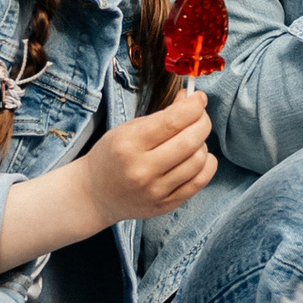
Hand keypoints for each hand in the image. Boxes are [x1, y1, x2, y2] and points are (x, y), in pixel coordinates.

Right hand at [77, 94, 217, 227]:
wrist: (95, 195)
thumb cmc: (112, 156)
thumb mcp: (128, 128)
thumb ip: (162, 114)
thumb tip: (191, 99)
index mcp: (129, 144)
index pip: (172, 121)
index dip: (194, 106)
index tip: (199, 98)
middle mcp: (142, 169)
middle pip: (190, 141)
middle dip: (203, 121)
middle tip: (200, 115)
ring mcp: (155, 191)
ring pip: (198, 161)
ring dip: (203, 143)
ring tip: (193, 139)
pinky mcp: (165, 205)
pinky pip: (199, 182)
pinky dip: (207, 165)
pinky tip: (199, 157)